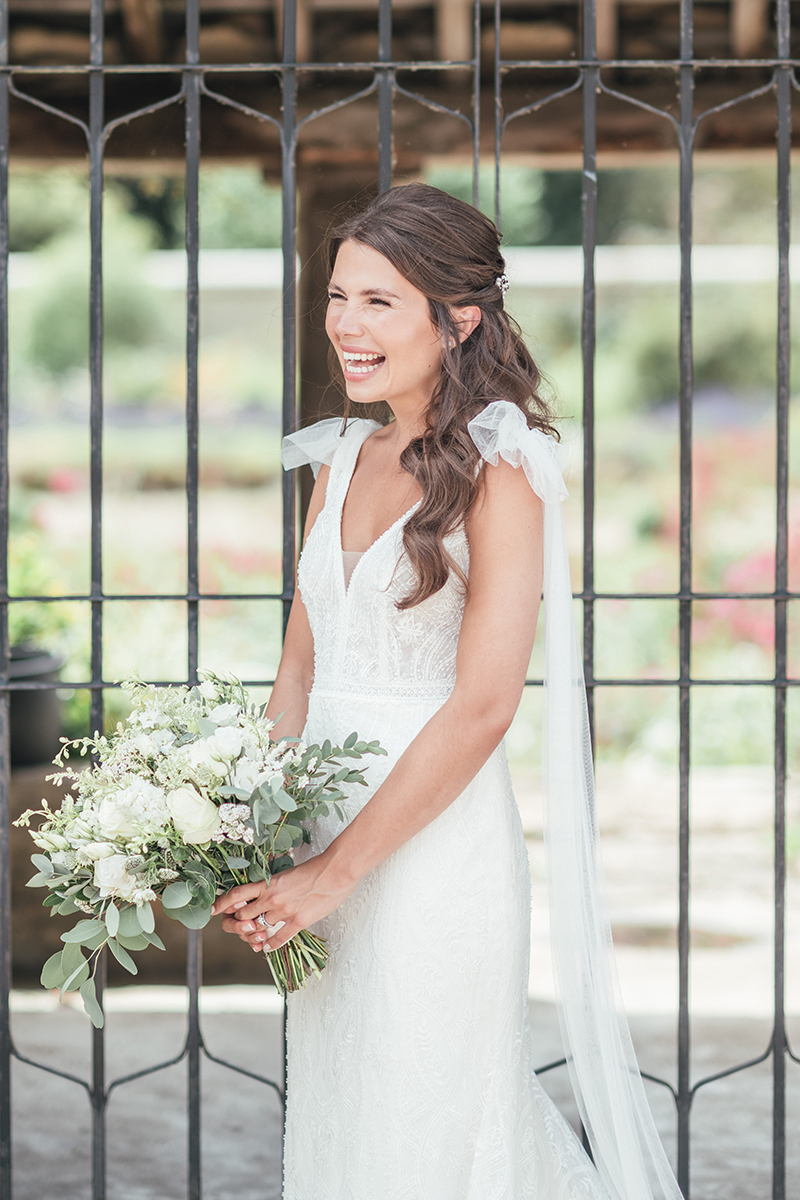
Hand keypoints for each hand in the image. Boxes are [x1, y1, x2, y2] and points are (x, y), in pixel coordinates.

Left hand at [211, 853, 355, 952]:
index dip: (221, 904)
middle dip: (236, 924)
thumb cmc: (316, 867)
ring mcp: (284, 912)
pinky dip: (269, 945)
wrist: (336, 871)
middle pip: (242, 917)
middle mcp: (271, 898)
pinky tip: (266, 947)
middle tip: (237, 927)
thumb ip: (275, 883)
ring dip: (252, 935)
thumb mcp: (289, 872)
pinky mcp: (298, 921)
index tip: (212, 910)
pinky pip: (278, 938)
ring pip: (257, 929)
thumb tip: (266, 889)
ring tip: (251, 937)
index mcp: (268, 882)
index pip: (236, 895)